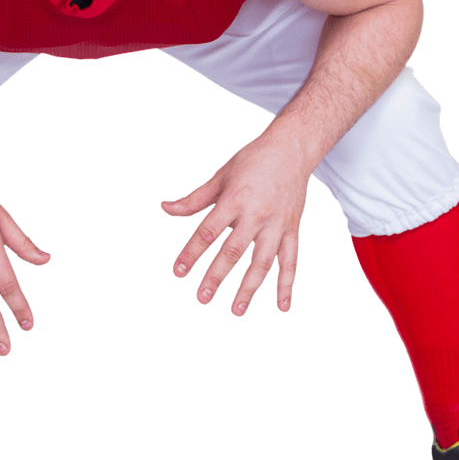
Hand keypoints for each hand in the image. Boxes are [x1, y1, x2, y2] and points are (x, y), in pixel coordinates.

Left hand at [160, 129, 311, 314]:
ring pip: (262, 262)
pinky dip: (287, 285)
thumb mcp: (221, 175)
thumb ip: (195, 199)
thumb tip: (166, 209)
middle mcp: (256, 214)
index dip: (192, 252)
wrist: (292, 149)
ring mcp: (277, 224)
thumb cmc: (252, 160)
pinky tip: (282, 307)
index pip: (208, 231)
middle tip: (201, 298)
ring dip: (249, 288)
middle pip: (233, 250)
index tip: (178, 272)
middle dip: (216, 276)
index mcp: (234, 199)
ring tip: (236, 310)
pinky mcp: (292, 230)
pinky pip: (290, 261)